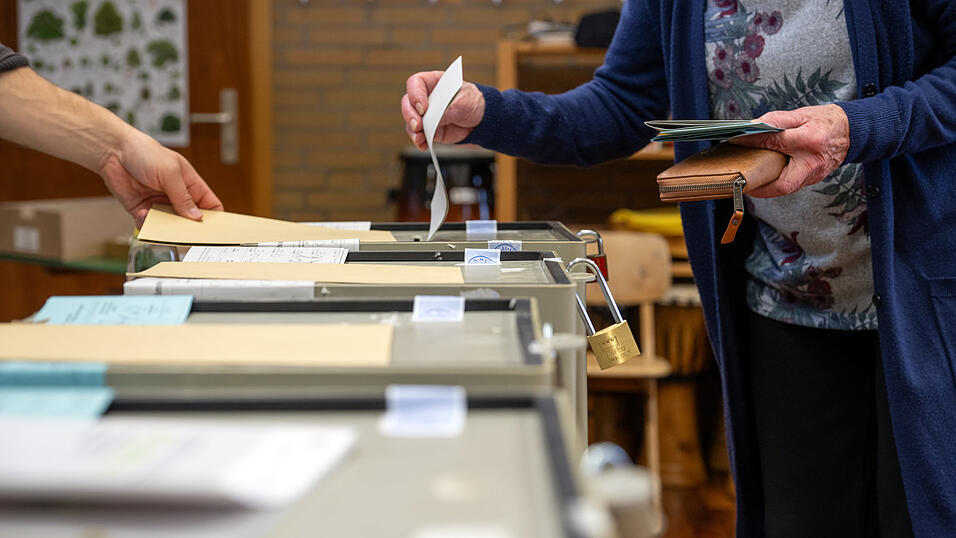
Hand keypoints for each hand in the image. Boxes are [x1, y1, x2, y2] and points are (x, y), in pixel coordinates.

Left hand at [98, 129, 222, 227]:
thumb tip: (197, 217)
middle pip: (190, 221)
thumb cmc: (145, 153)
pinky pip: (149, 226)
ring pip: (170, 227)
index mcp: (191, 185)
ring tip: (162, 227)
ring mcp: (160, 205)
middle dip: (189, 229)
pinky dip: (147, 226)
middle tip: (187, 235)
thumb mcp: (170, 173)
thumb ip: (183, 197)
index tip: (213, 231)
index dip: (214, 218)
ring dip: (166, 229)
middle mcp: (177, 197)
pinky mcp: (142, 210)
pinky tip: (143, 215)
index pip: (210, 206)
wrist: (113, 151)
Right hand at [402, 71, 484, 149]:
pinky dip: (419, 141)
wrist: (480, 120)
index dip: (415, 94)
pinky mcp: (429, 129)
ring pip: (410, 121)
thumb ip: (448, 110)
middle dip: (410, 115)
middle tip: (418, 125)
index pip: (415, 83)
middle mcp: (426, 98)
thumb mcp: (464, 103)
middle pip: (408, 103)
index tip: (423, 107)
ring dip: (413, 131)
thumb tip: (434, 120)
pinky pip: (418, 135)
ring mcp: (426, 114)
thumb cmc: (472, 103)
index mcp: (433, 82)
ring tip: (420, 138)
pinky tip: (424, 145)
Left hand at [731, 104, 849, 197]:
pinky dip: (775, 184)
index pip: (777, 142)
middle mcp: (813, 162)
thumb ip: (775, 121)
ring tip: (748, 179)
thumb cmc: (825, 121)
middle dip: (760, 186)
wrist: (850, 131)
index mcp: (811, 140)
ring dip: (765, 187)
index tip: (737, 140)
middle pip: (783, 183)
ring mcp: (815, 174)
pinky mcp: (813, 180)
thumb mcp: (800, 115)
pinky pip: (791, 186)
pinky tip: (763, 177)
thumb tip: (751, 127)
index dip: (754, 141)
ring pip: (786, 188)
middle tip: (741, 180)